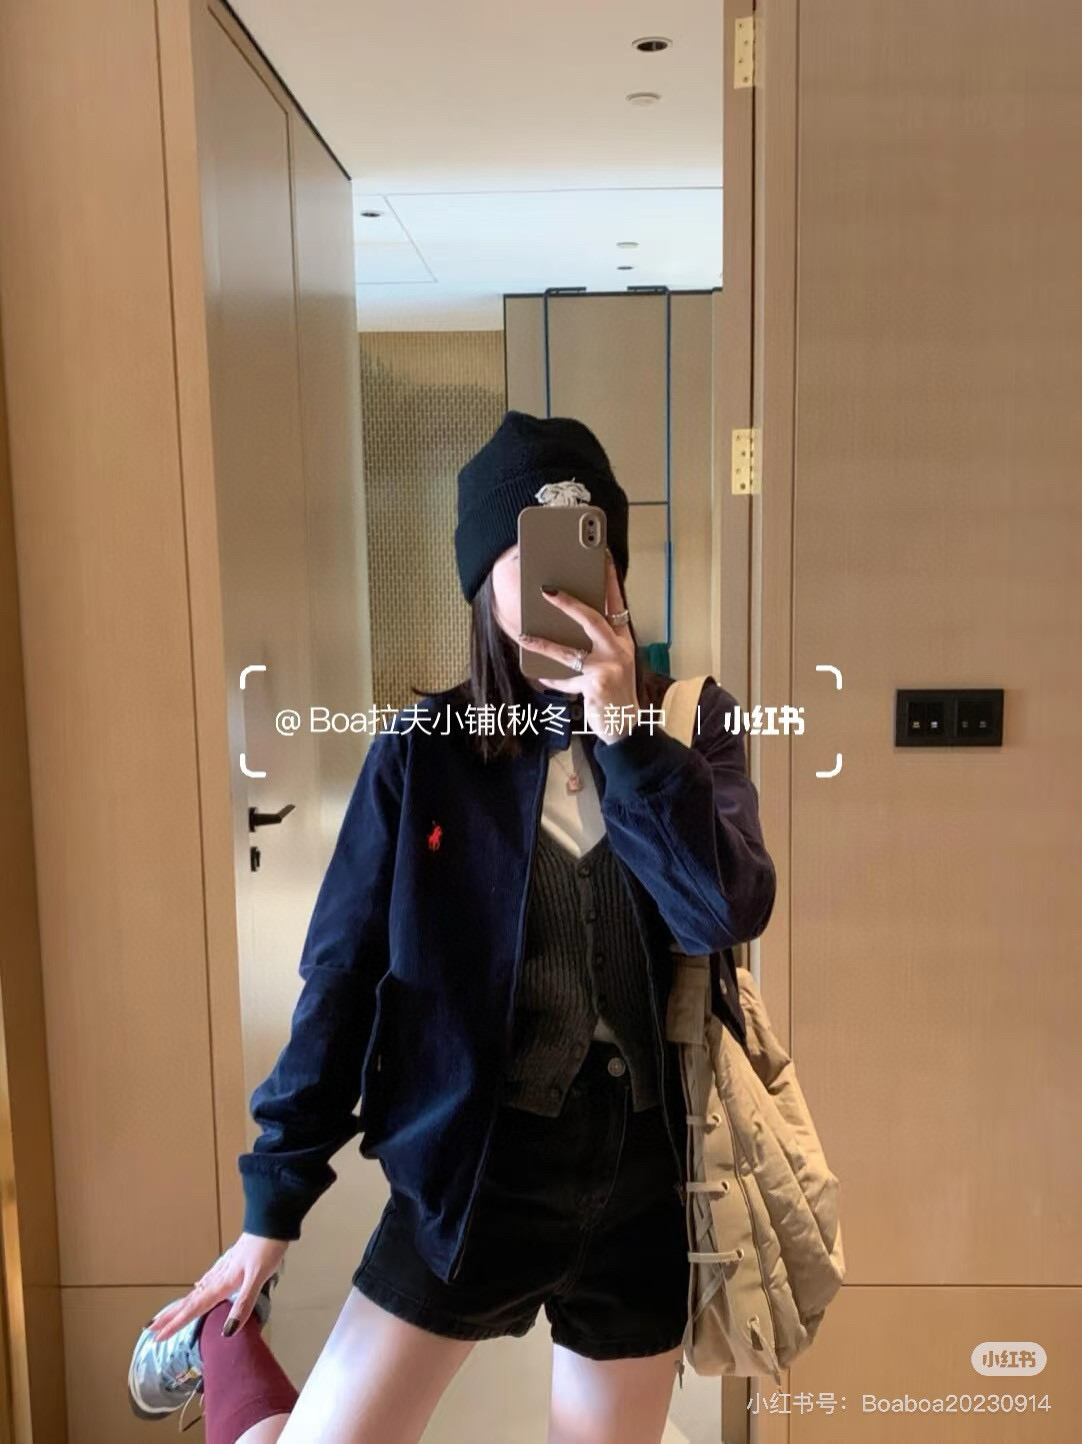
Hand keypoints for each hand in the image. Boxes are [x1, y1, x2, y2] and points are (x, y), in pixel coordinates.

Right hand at [146, 1233, 288, 1342]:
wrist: (270, 1222)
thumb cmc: (266, 1248)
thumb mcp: (258, 1277)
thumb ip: (243, 1304)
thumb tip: (227, 1332)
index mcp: (222, 1283)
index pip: (194, 1308)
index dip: (176, 1323)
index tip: (157, 1337)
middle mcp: (218, 1277)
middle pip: (189, 1300)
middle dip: (170, 1315)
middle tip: (149, 1329)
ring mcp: (222, 1269)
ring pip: (195, 1291)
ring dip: (179, 1305)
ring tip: (166, 1314)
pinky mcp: (229, 1263)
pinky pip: (206, 1282)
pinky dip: (197, 1290)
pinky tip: (197, 1288)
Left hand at [519, 552, 638, 743]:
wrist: (624, 724)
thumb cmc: (613, 691)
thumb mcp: (611, 664)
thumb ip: (595, 646)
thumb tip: (563, 627)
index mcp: (623, 641)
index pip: (617, 604)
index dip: (610, 581)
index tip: (604, 558)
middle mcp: (620, 650)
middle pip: (593, 619)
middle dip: (569, 603)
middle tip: (547, 590)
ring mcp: (610, 668)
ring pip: (569, 651)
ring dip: (544, 643)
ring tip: (525, 636)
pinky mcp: (596, 685)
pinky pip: (566, 677)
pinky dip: (552, 678)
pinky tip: (540, 675)